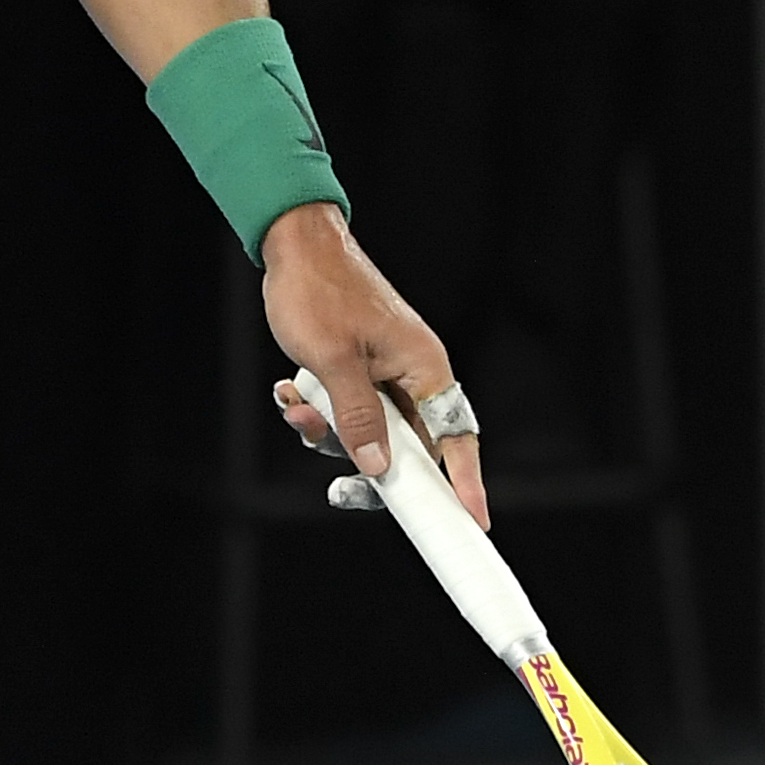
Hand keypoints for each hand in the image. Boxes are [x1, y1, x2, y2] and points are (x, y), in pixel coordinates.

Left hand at [254, 204, 488, 529]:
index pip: (456, 437)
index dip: (466, 482)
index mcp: (424, 367)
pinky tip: (290, 394)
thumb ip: (358, 417)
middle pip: (407, 446)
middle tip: (338, 492)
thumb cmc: (318, 291)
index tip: (473, 521)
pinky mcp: (359, 369)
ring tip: (297, 409)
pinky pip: (348, 411)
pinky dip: (319, 412)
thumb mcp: (333, 361)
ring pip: (370, 432)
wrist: (294, 244)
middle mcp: (412, 373)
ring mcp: (385, 372)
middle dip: (366, 463)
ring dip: (329, 433)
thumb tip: (378, 468)